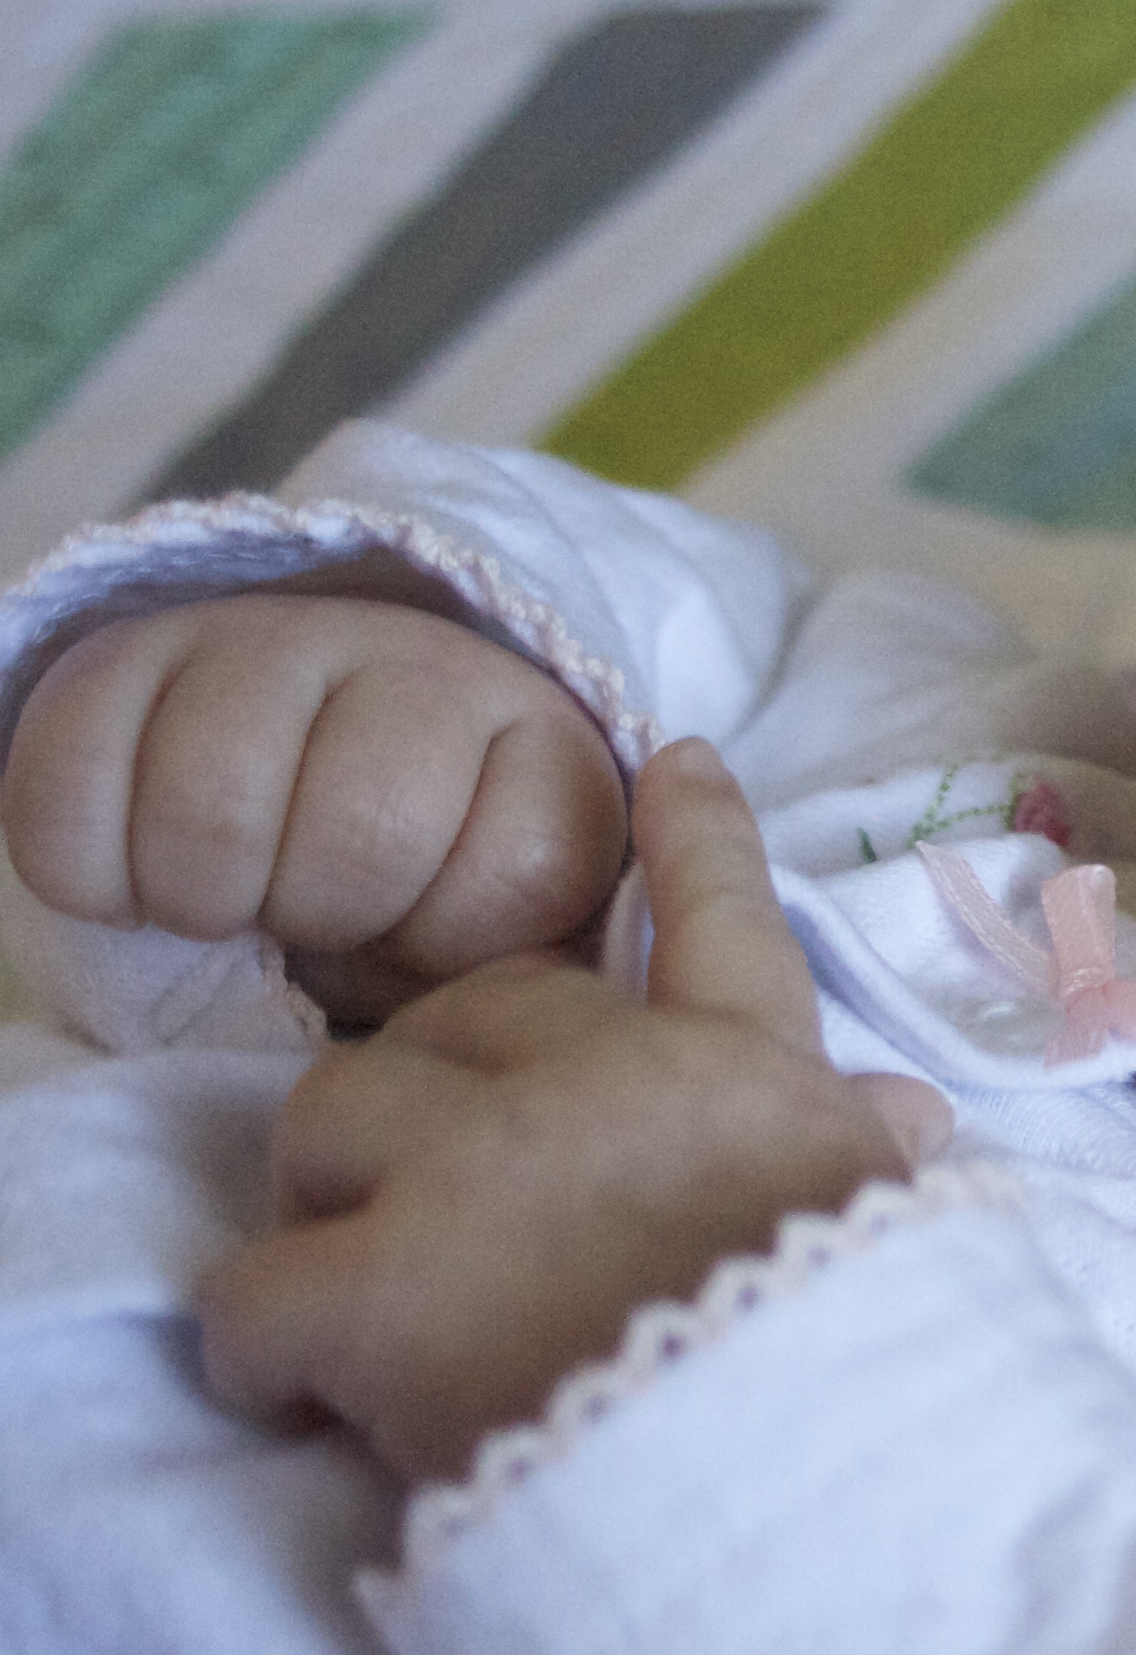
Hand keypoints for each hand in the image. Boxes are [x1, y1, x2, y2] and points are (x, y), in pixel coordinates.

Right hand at [0, 595, 627, 1021]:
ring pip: (214, 801)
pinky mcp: (140, 642)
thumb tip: (474, 1018)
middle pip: (362, 832)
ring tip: (215, 903)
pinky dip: (83, 863)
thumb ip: (507, 969)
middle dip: (318, 916)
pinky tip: (125, 877)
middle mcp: (426, 667)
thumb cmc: (406, 889)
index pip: (516, 874)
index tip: (412, 935)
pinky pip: (72, 771)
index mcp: (543, 749)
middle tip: (296, 922)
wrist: (293, 779)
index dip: (443, 940)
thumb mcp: (487, 938)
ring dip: (196, 893)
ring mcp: (285, 636)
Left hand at [199, 739, 954, 1483]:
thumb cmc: (867, 1365)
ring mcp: (478, 1176)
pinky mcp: (377, 1292)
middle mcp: (604, 1088)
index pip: (720, 922)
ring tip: (365, 1292)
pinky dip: (264, 1350)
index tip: (675, 763)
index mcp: (745, 1076)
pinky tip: (308, 1394)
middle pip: (461, 1018)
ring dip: (332, 1199)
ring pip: (328, 1118)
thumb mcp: (899, 1232)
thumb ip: (868, 1159)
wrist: (801, 1496)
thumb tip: (907, 1116)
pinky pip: (252, 1294)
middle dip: (437, 1091)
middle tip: (446, 1189)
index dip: (695, 838)